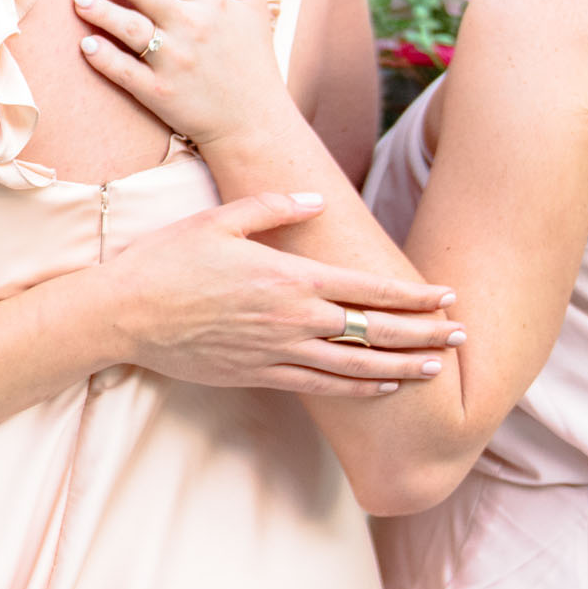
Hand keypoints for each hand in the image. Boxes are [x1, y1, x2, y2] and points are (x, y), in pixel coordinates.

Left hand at [74, 0, 289, 149]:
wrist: (254, 121)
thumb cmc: (252, 58)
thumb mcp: (253, 4)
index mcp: (211, 3)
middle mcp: (190, 28)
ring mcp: (172, 61)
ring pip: (130, 27)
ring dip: (101, 10)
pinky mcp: (159, 92)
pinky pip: (125, 71)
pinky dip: (104, 58)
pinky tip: (86, 45)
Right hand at [101, 191, 463, 395]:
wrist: (126, 314)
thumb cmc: (167, 261)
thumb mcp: (219, 220)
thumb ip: (273, 207)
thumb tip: (317, 199)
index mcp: (288, 276)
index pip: (367, 287)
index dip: (412, 293)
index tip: (445, 295)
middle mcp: (292, 318)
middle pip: (374, 330)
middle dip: (424, 333)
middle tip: (461, 335)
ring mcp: (278, 352)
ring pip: (357, 367)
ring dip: (402, 367)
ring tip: (437, 368)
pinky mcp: (260, 375)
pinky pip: (323, 387)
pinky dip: (359, 390)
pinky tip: (383, 389)